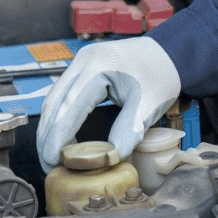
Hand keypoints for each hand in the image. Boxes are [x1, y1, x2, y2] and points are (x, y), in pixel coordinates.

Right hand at [36, 36, 180, 170]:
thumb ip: (129, 129)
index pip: (70, 105)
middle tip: (49, 165)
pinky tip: (62, 137)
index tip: (51, 160)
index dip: (57, 135)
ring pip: (54, 98)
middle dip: (47, 135)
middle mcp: (84, 60)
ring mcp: (81, 62)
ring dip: (50, 127)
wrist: (170, 53)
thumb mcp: (150, 103)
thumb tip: (109, 158)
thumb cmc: (162, 75)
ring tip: (51, 156)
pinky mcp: (83, 68)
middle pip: (54, 102)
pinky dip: (59, 117)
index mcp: (98, 65)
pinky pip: (63, 95)